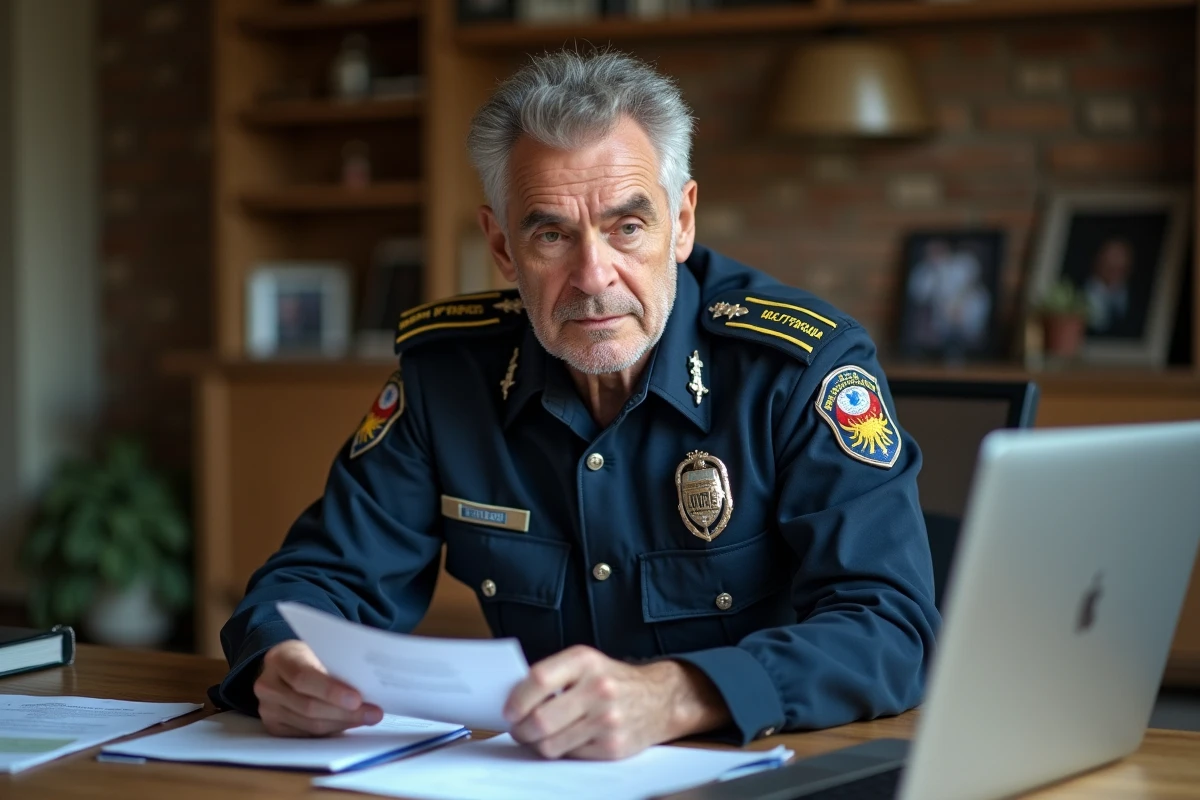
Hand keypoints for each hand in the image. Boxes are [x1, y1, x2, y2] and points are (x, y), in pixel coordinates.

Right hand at [253, 639, 382, 736]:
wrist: (283, 666)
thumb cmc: (308, 656)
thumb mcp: (319, 649)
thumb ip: (336, 664)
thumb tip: (369, 683)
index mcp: (280, 659)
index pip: (303, 677)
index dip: (331, 690)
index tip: (357, 698)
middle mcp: (268, 685)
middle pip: (309, 706)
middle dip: (345, 712)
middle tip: (373, 713)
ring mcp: (268, 709)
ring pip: (310, 725)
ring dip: (343, 723)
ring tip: (367, 718)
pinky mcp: (273, 726)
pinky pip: (307, 735)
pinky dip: (332, 731)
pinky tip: (349, 724)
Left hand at [504, 645, 729, 759]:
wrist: (659, 699)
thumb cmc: (611, 680)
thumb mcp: (586, 663)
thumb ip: (552, 676)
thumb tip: (512, 700)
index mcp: (585, 661)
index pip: (538, 680)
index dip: (516, 700)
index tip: (508, 711)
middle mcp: (598, 688)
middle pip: (540, 720)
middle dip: (520, 730)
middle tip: (517, 730)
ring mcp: (607, 720)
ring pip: (550, 744)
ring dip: (537, 744)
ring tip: (539, 736)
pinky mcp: (612, 746)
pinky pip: (569, 756)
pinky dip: (561, 751)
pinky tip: (565, 740)